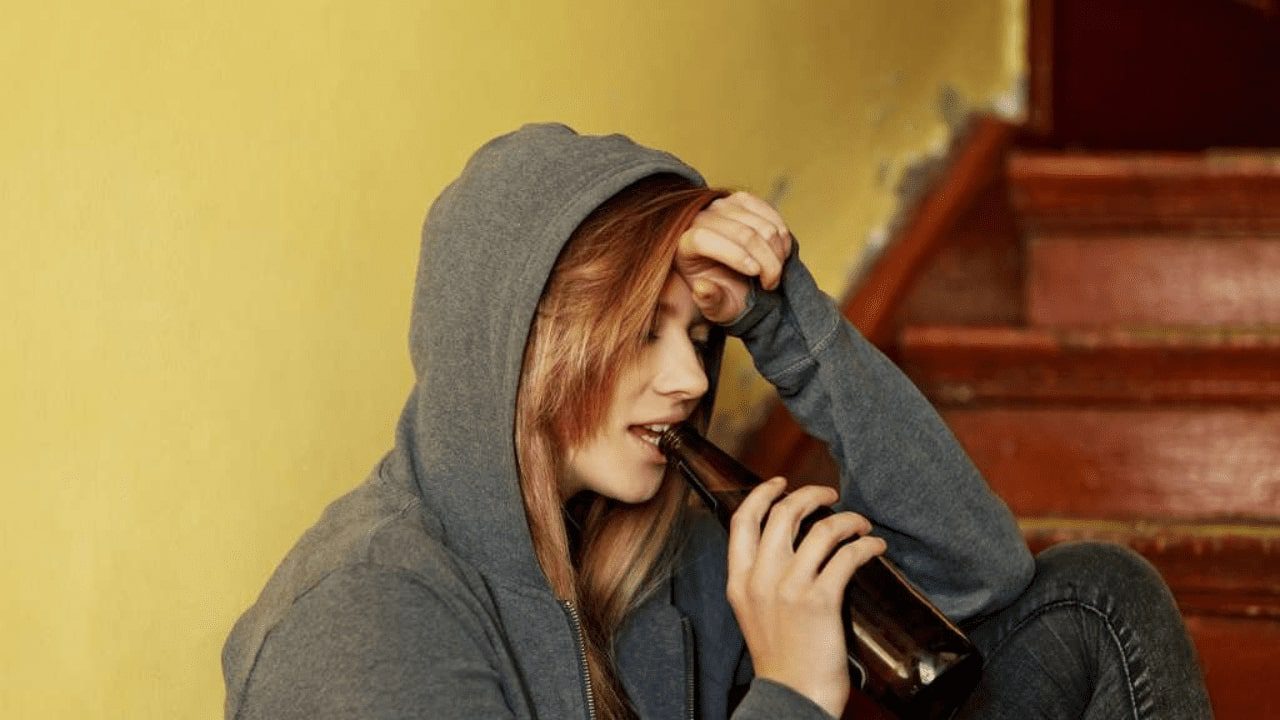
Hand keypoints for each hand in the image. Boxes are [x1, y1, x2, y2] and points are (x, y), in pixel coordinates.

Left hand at [675, 191, 792, 323]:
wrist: (732, 277)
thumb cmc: (722, 293)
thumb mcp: (715, 307)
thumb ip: (709, 302)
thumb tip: (702, 289)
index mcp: (684, 244)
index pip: (704, 239)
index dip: (733, 254)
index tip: (756, 273)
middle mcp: (700, 217)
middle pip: (741, 233)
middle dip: (765, 261)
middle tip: (772, 283)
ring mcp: (722, 205)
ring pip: (761, 225)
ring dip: (777, 252)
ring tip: (775, 273)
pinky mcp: (743, 200)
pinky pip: (771, 214)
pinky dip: (782, 238)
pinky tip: (780, 256)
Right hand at [726, 478, 886, 718]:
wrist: (793, 698)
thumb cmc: (780, 659)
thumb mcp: (753, 612)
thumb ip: (760, 579)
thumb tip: (787, 546)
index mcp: (739, 580)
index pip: (742, 520)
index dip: (763, 493)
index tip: (782, 483)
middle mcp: (760, 579)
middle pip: (782, 513)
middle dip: (810, 495)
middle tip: (830, 496)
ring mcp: (789, 588)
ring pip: (820, 529)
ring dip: (847, 519)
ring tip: (860, 523)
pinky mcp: (820, 601)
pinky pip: (847, 556)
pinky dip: (865, 544)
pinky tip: (874, 546)